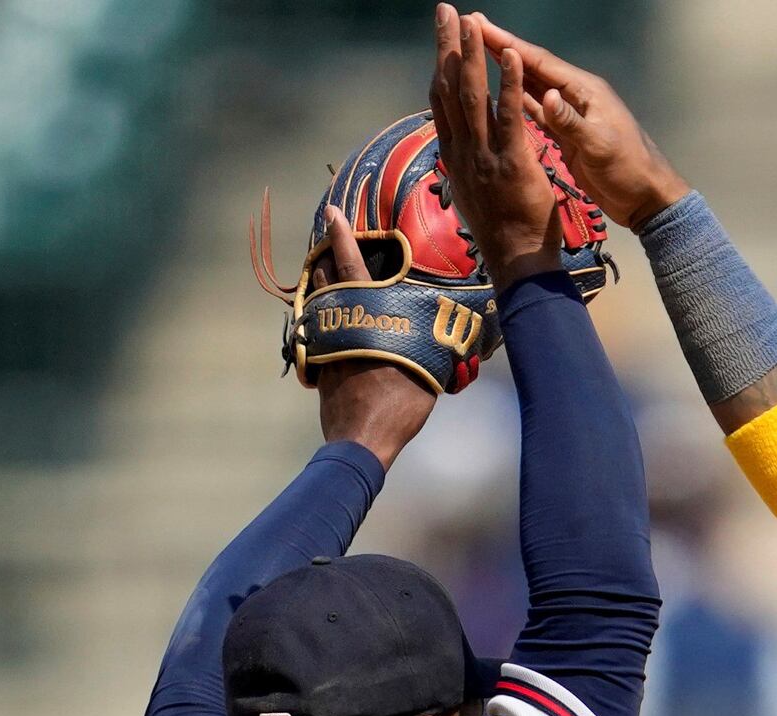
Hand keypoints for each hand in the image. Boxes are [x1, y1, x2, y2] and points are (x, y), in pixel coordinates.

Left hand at [311, 210, 439, 452]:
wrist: (360, 441)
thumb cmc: (398, 403)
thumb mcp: (426, 368)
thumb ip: (431, 343)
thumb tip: (459, 333)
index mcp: (363, 315)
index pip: (349, 264)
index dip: (340, 235)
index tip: (331, 212)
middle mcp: (337, 322)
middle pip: (325, 278)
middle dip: (326, 256)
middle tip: (328, 238)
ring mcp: (324, 342)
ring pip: (317, 302)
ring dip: (321, 284)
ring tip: (327, 272)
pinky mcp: (318, 364)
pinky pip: (319, 330)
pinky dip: (324, 318)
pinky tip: (334, 321)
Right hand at [427, 9, 560, 279]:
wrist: (517, 266)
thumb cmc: (502, 234)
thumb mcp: (474, 194)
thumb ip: (465, 164)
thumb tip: (456, 147)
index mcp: (456, 157)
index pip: (442, 103)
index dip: (439, 67)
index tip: (440, 38)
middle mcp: (464, 152)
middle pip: (449, 89)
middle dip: (447, 47)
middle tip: (445, 11)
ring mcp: (485, 157)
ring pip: (473, 96)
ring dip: (472, 56)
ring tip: (471, 22)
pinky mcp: (512, 163)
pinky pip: (510, 117)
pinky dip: (509, 84)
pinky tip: (510, 56)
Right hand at [488, 19, 685, 222]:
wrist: (645, 197)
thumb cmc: (629, 170)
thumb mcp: (600, 146)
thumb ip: (571, 122)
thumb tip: (546, 96)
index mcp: (583, 91)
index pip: (539, 62)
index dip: (508, 44)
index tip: (480, 24)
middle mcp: (573, 95)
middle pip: (531, 67)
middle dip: (501, 48)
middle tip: (472, 26)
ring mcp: (569, 113)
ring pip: (530, 85)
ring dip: (505, 69)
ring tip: (478, 51)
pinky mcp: (566, 133)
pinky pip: (534, 110)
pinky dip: (515, 98)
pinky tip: (497, 92)